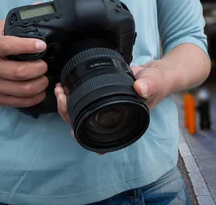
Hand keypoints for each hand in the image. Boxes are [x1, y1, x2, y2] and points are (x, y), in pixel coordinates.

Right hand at [0, 19, 48, 107]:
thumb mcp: (0, 32)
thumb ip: (17, 20)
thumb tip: (39, 5)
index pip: (7, 46)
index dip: (26, 46)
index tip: (41, 45)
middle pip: (19, 72)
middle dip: (39, 69)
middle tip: (45, 65)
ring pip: (23, 89)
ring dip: (40, 84)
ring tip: (45, 78)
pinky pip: (21, 102)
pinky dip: (36, 97)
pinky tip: (40, 90)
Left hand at [54, 64, 170, 153]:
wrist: (153, 75)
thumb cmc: (155, 84)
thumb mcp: (154, 83)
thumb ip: (149, 86)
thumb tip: (141, 89)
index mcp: (123, 125)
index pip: (102, 141)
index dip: (86, 138)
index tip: (73, 130)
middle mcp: (110, 121)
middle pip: (83, 125)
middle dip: (68, 112)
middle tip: (62, 96)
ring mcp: (103, 111)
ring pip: (78, 115)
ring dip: (66, 104)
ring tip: (61, 89)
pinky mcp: (98, 99)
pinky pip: (80, 103)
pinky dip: (70, 97)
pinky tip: (65, 87)